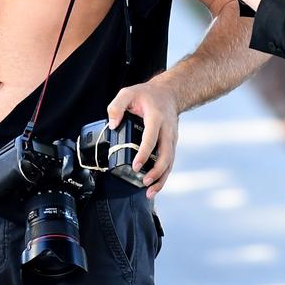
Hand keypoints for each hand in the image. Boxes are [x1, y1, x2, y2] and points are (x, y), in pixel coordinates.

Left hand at [106, 82, 178, 199]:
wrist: (170, 93)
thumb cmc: (147, 95)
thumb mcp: (128, 93)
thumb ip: (117, 106)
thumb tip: (112, 125)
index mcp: (156, 118)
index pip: (151, 139)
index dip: (144, 153)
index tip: (135, 165)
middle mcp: (167, 130)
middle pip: (166, 155)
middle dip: (156, 171)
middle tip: (144, 182)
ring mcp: (172, 138)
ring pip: (170, 161)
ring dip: (162, 178)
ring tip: (150, 191)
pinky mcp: (171, 144)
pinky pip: (169, 161)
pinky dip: (164, 175)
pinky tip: (155, 185)